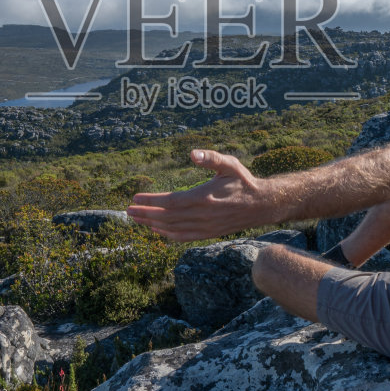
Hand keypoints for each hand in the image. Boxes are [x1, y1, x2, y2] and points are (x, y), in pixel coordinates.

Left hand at [127, 148, 278, 240]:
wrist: (262, 205)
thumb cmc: (243, 182)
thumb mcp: (230, 164)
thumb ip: (211, 158)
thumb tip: (192, 153)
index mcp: (204, 197)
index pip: (171, 201)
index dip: (152, 201)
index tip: (135, 198)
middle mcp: (202, 215)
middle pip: (167, 217)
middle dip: (146, 213)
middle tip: (127, 210)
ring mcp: (205, 227)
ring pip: (173, 228)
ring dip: (152, 224)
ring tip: (136, 219)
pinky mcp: (208, 233)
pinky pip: (184, 237)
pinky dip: (168, 235)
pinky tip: (157, 231)